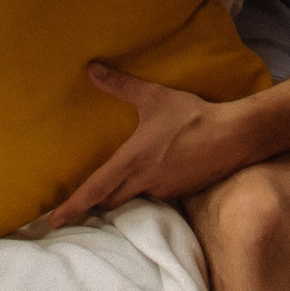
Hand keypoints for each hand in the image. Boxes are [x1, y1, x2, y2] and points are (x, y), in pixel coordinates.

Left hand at [46, 64, 240, 227]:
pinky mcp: (180, 193)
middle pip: (110, 201)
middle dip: (93, 205)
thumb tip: (92, 69)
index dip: (73, 206)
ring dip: (121, 195)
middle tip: (74, 210)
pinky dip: (146, 189)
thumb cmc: (192, 116)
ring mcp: (163, 190)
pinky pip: (155, 194)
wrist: (234, 137)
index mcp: (132, 162)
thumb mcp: (153, 97)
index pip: (95, 189)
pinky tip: (151, 176)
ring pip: (133, 198)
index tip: (54, 221)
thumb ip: (121, 85)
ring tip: (111, 190)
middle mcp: (144, 181)